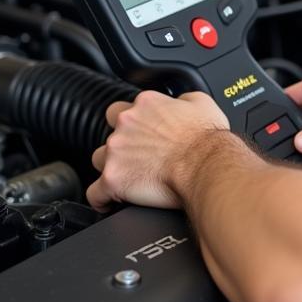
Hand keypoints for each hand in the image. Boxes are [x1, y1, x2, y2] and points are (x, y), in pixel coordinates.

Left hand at [87, 89, 228, 211]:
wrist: (206, 166)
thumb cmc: (206, 140)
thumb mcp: (202, 103)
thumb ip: (183, 99)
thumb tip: (180, 102)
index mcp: (146, 104)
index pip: (123, 108)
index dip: (131, 123)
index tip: (139, 133)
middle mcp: (127, 123)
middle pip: (108, 133)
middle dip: (121, 145)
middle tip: (138, 156)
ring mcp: (116, 151)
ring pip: (99, 159)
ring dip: (111, 167)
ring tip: (128, 178)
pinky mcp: (113, 179)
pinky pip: (95, 193)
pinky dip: (102, 199)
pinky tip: (111, 202)